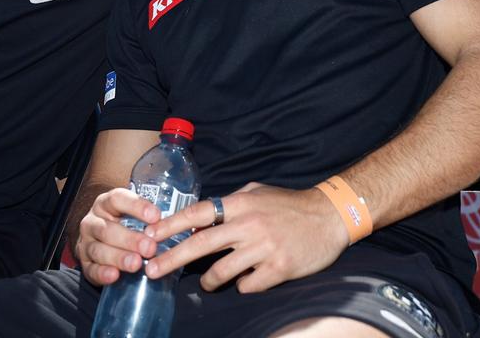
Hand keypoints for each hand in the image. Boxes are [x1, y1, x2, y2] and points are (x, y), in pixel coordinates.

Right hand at [75, 188, 160, 286]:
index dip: (136, 206)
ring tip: (136, 264)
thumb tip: (182, 224)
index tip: (156, 216)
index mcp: (106, 204)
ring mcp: (86, 243)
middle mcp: (93, 221)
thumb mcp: (134, 217)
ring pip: (99, 249)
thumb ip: (151, 219)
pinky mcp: (85, 264)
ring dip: (118, 257)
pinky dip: (102, 273)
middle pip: (108, 228)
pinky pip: (91, 269)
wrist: (101, 243)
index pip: (118, 199)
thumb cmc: (125, 227)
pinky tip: (114, 275)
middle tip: (150, 248)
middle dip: (130, 239)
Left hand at [144, 183, 347, 292]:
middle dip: (172, 259)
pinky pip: (248, 285)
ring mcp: (264, 248)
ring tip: (206, 284)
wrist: (330, 216)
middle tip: (151, 271)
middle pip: (201, 244)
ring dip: (209, 281)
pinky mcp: (279, 269)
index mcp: (240, 204)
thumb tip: (199, 219)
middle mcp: (249, 225)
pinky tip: (246, 281)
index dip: (170, 225)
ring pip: (222, 271)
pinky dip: (242, 286)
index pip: (197, 214)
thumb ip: (228, 204)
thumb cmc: (290, 204)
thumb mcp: (256, 193)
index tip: (149, 236)